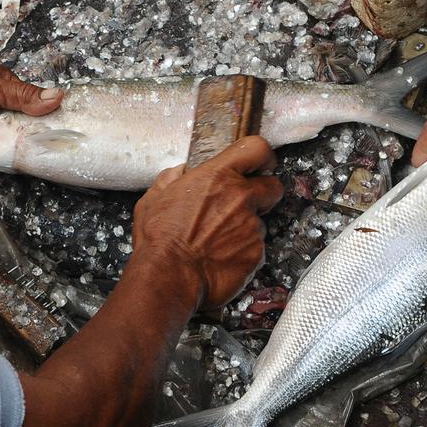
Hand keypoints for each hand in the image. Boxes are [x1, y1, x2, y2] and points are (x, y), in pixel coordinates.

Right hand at [131, 137, 283, 311]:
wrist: (169, 277)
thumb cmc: (160, 239)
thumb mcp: (153, 198)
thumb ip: (170, 180)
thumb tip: (178, 174)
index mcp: (217, 176)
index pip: (255, 149)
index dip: (263, 156)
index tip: (261, 165)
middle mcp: (241, 197)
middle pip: (273, 186)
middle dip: (264, 195)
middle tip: (244, 206)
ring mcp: (252, 226)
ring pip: (260, 223)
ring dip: (245, 229)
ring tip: (218, 242)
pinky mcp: (257, 253)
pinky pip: (257, 249)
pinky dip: (243, 253)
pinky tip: (221, 259)